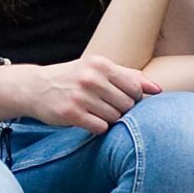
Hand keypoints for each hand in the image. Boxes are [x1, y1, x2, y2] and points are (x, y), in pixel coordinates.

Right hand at [0, 58, 159, 132]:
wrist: (35, 87)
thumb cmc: (73, 79)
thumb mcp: (98, 70)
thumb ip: (129, 77)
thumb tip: (158, 89)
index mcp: (101, 65)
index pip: (136, 88)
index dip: (134, 99)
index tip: (121, 99)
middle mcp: (91, 78)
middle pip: (127, 105)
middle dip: (121, 110)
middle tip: (106, 107)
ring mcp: (80, 96)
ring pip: (115, 118)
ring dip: (109, 120)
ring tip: (96, 112)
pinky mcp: (71, 114)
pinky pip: (101, 128)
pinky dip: (98, 127)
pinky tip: (88, 120)